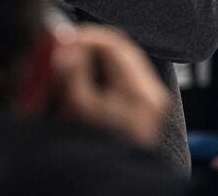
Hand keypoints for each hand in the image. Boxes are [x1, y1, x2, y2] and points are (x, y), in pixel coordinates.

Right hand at [50, 24, 169, 148]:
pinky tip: (85, 77)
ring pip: (123, 62)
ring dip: (97, 57)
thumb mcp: (78, 110)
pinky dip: (105, 71)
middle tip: (66, 46)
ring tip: (71, 62)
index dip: (87, 36)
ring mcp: (152, 100)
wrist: (113, 183)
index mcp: (139, 91)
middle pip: (121, 50)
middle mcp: (152, 93)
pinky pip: (126, 76)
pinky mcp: (147, 107)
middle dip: (91, 45)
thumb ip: (72, 73)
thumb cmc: (97, 148)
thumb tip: (66, 45)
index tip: (65, 38)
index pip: (114, 44)